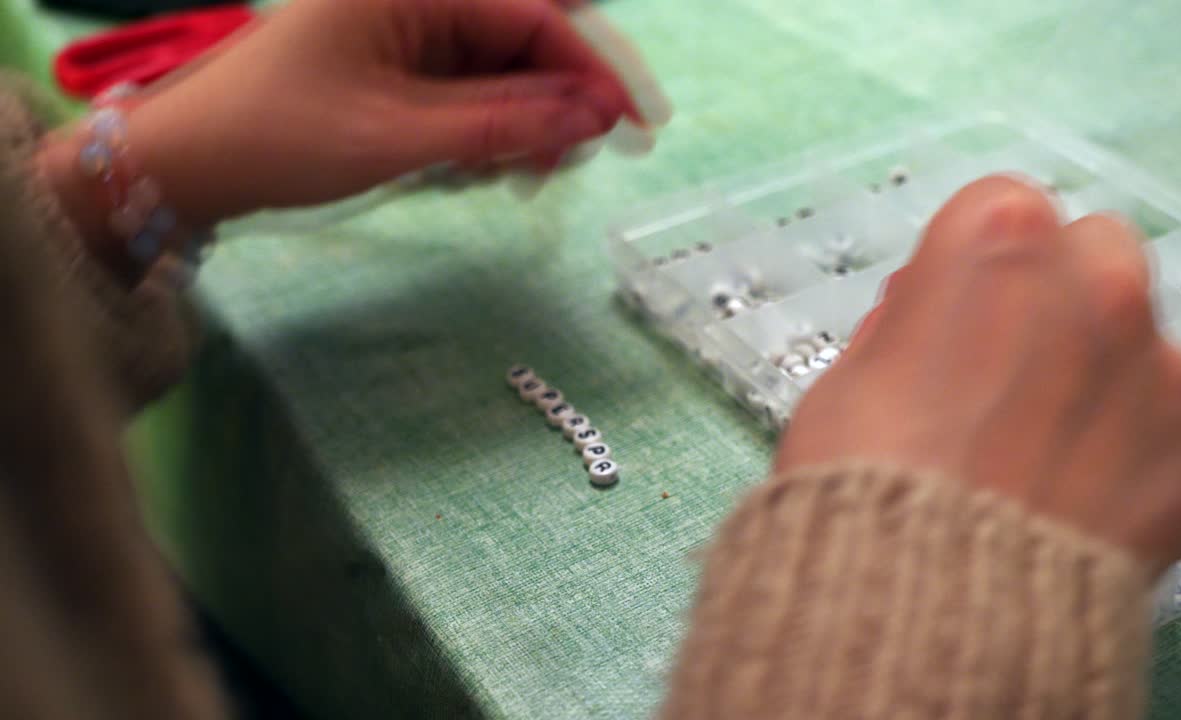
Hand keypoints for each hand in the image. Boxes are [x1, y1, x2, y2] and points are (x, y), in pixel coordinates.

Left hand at [115, 0, 641, 224]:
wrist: (192, 164)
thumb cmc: (280, 137)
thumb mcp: (398, 135)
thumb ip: (502, 125)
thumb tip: (595, 118)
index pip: (535, 17)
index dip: (595, 72)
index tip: (637, 127)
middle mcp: (419, 0)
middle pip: (527, 42)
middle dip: (559, 105)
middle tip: (570, 166)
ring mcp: (410, 33)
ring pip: (505, 74)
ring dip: (526, 128)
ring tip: (513, 179)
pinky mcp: (402, 69)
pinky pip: (472, 94)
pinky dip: (488, 135)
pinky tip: (474, 171)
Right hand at [774, 176, 1180, 571]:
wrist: (929, 603)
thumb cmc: (862, 477)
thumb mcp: (847, 378)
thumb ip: (909, 327)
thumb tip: (931, 324)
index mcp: (1000, 244)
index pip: (1001, 210)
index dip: (967, 268)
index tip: (945, 317)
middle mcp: (1102, 287)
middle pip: (1093, 256)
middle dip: (1054, 297)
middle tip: (1005, 373)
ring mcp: (1161, 373)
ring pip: (1139, 345)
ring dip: (1099, 378)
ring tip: (1041, 457)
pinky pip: (1166, 434)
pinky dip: (1130, 460)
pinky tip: (1077, 506)